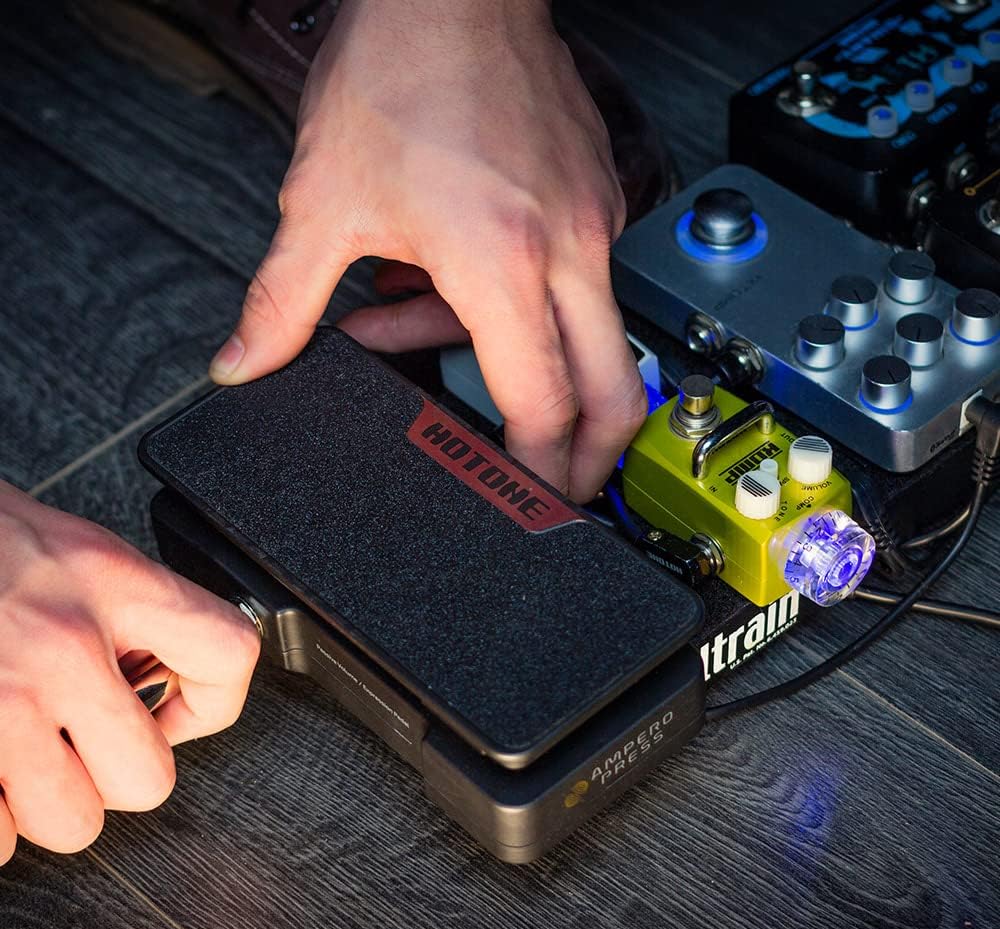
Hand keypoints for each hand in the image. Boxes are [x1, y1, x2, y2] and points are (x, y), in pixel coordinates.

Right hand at [0, 482, 259, 863]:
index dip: (214, 699)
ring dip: (48, 803)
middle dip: (118, 773)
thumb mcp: (77, 551)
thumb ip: (131, 613)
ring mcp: (1, 698)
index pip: (227, 653)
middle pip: (149, 779)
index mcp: (111, 583)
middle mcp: (62, 641)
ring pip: (72, 824)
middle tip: (87, 741)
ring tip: (26, 751)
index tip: (178, 708)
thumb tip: (166, 686)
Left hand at [209, 0, 645, 501]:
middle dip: (594, 457)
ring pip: (590, 338)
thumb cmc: (402, 70)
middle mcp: (568, 250)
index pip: (544, 405)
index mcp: (505, 265)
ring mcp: (593, 223)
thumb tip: (243, 362)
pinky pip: (578, 285)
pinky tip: (455, 287)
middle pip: (616, 391)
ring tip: (440, 342)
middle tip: (566, 488)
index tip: (531, 499)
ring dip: (530, 368)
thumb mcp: (324, 201)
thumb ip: (281, 301)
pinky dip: (526, 309)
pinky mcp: (596, 198)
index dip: (540, 470)